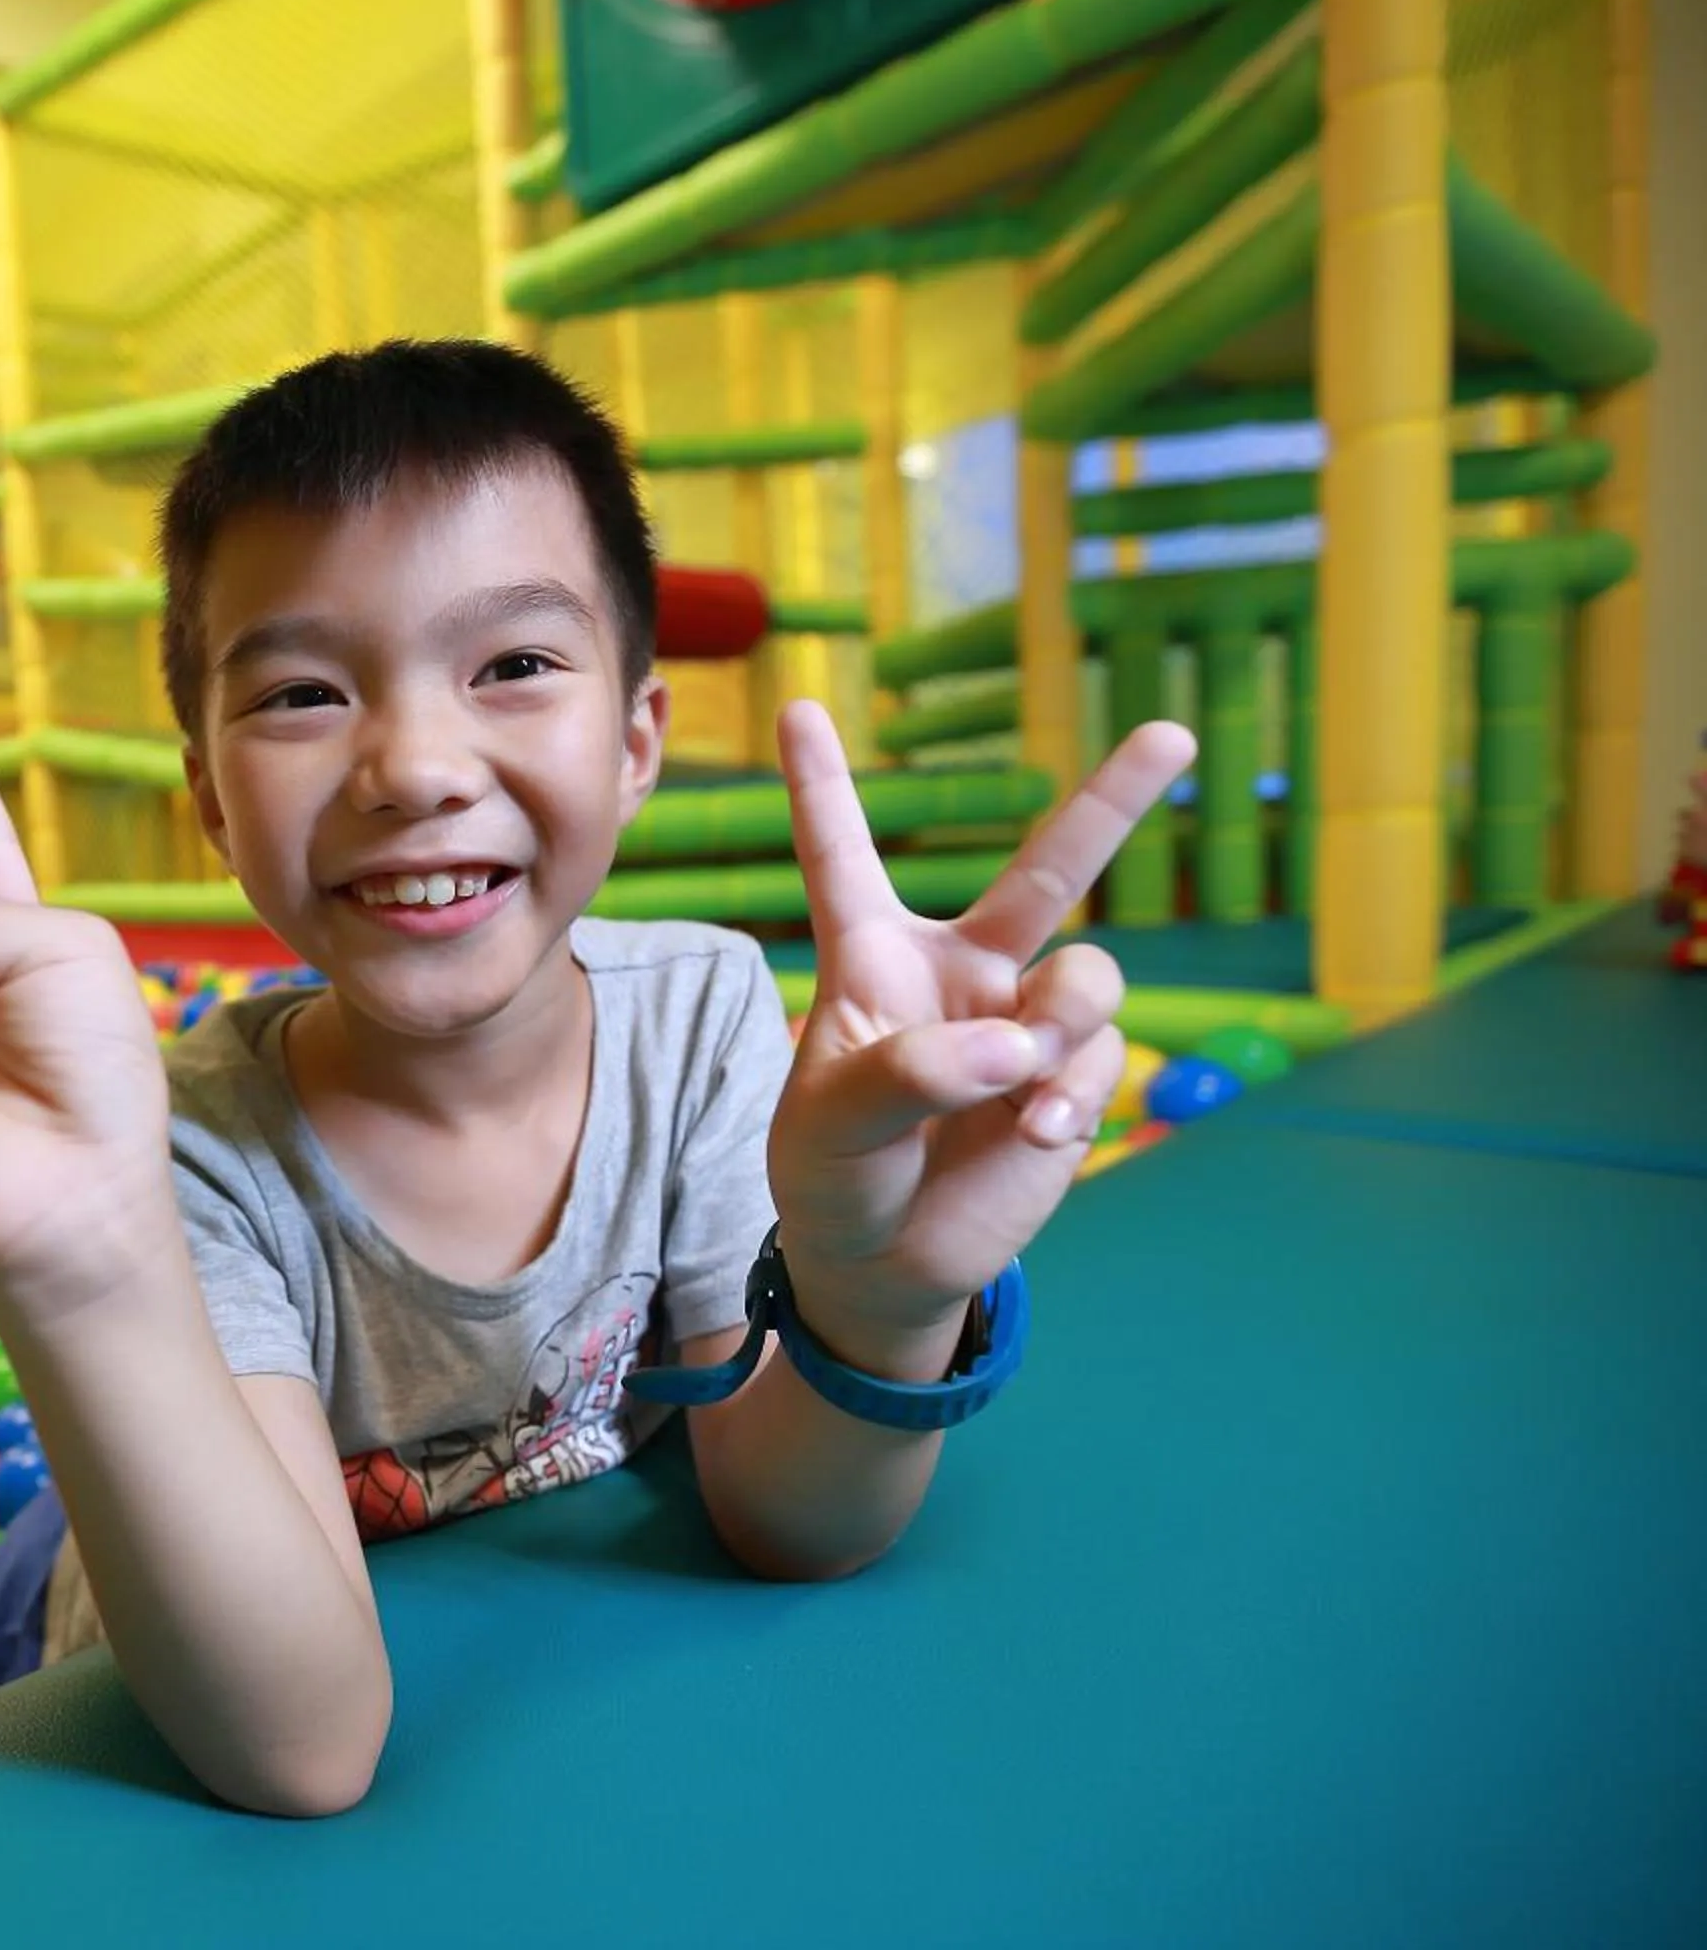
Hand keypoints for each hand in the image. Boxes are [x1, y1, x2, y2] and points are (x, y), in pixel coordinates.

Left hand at [766, 701, 1195, 1376]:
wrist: (882, 1263)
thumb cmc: (834, 1176)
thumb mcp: (832, 1124)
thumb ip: (909, 1072)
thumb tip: (1013, 1045)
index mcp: (871, 956)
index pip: (843, 853)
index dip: (823, 781)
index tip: (798, 705)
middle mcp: (959, 970)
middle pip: (1047, 868)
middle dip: (1115, 799)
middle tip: (1171, 733)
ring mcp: (1025, 1020)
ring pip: (1089, 974)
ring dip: (1062, 1025)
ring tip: (1023, 1091)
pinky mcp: (1070, 1077)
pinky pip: (1100, 1054)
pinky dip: (1072, 1089)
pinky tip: (1037, 1132)